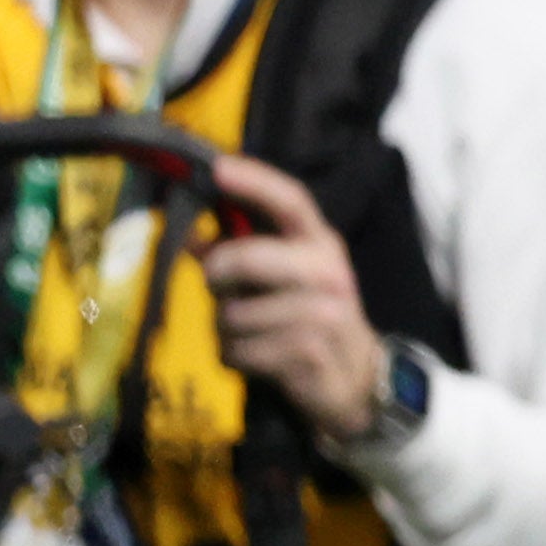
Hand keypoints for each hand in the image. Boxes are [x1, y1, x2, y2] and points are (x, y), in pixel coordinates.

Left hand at [199, 153, 388, 443]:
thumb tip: (190, 235)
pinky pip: (239, 350)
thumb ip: (240, 254)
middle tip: (217, 285)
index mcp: (321, 245)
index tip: (217, 167)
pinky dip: (235, 356)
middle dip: (218, 273)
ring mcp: (323, 315)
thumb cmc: (308, 317)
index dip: (255, 182)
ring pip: (234, 313)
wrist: (355, 377)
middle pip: (249, 258)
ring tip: (248, 333)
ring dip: (226, 328)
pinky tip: (256, 358)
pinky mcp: (308, 354)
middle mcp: (328, 273)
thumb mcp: (283, 280)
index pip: (292, 202)